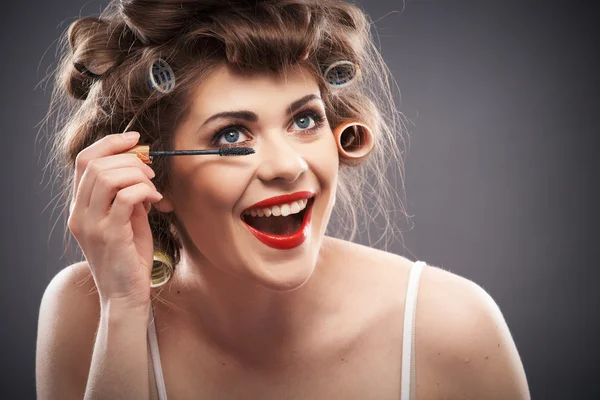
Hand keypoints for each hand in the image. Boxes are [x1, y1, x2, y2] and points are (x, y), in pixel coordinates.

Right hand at [68, 132, 162, 308]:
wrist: (125, 295)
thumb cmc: (128, 258)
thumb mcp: (126, 221)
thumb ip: (128, 196)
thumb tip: (142, 171)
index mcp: (80, 207)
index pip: (84, 161)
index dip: (110, 143)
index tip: (135, 139)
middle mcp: (80, 213)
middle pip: (96, 164)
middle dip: (130, 159)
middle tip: (151, 171)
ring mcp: (92, 224)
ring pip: (108, 177)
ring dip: (137, 174)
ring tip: (153, 187)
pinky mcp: (110, 235)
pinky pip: (126, 197)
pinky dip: (145, 191)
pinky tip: (156, 201)